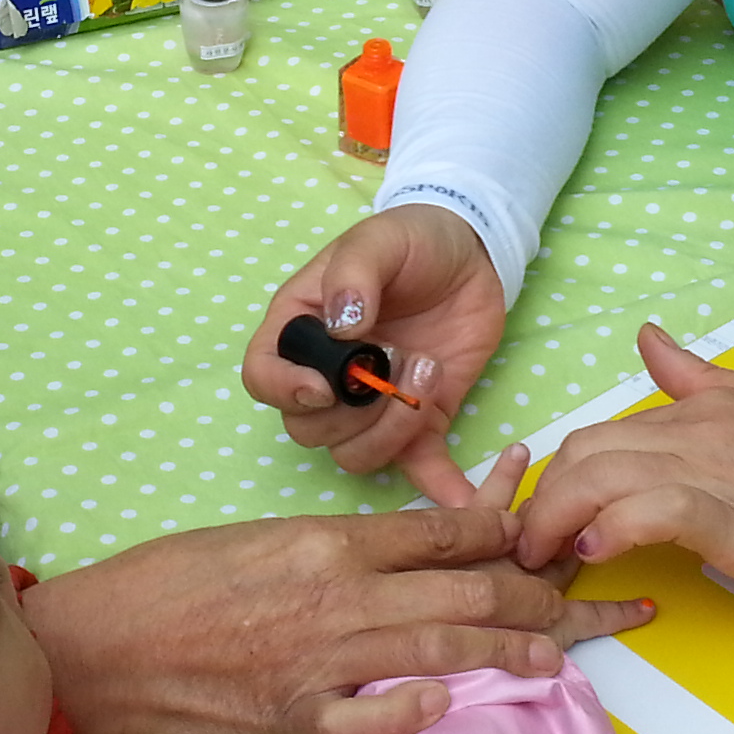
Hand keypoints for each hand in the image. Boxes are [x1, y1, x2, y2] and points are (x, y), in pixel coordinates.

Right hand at [17, 492, 653, 733]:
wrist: (99, 647)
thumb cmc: (174, 583)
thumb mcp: (263, 538)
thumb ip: (346, 545)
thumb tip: (426, 548)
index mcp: (327, 541)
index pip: (446, 534)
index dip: (513, 533)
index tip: (555, 536)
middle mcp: (335, 597)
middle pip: (466, 592)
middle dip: (541, 597)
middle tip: (593, 603)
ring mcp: (319, 664)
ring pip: (442, 651)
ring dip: (514, 652)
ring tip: (565, 656)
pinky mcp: (295, 721)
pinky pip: (376, 720)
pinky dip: (422, 710)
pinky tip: (462, 704)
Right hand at [244, 205, 510, 504]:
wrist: (470, 253)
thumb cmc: (410, 241)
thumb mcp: (379, 240)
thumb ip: (354, 275)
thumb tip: (342, 326)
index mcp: (300, 330)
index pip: (263, 377)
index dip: (283, 391)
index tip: (324, 387)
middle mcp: (327, 377)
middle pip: (309, 429)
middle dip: (356, 409)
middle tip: (402, 361)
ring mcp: (374, 406)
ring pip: (356, 454)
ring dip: (396, 426)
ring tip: (430, 370)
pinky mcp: (422, 421)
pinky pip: (418, 467)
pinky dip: (437, 485)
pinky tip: (459, 494)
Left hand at [511, 324, 733, 597]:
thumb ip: (700, 378)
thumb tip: (648, 338)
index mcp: (703, 408)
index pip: (600, 432)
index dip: (560, 478)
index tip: (549, 519)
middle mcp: (695, 429)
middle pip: (583, 453)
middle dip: (541, 504)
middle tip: (532, 553)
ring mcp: (710, 467)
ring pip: (599, 476)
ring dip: (556, 523)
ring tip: (546, 564)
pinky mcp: (729, 514)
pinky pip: (645, 512)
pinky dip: (609, 532)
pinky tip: (596, 557)